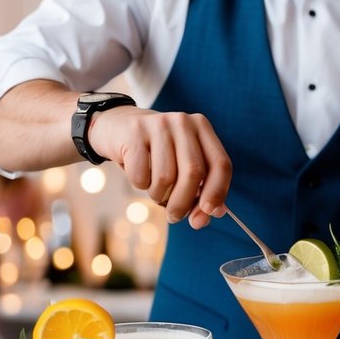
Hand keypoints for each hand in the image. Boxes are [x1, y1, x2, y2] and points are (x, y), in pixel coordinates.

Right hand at [88, 107, 231, 227]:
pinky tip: (139, 176)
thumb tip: (208, 216)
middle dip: (184, 203)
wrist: (118, 128)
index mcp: (202, 128)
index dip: (217, 192)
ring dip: (159, 196)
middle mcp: (183, 122)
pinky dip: (140, 185)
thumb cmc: (157, 154)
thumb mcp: (182, 166)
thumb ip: (200, 191)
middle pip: (194, 173)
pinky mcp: (134, 133)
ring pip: (166, 178)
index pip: (221, 164)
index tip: (208, 212)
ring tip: (155, 191)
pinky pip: (141, 176)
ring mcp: (158, 124)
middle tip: (174, 216)